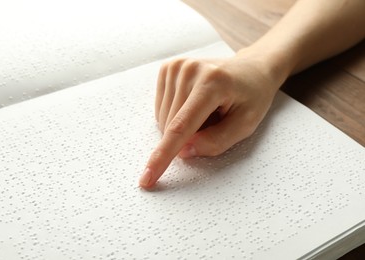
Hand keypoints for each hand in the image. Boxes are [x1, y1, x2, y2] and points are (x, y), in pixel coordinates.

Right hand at [139, 54, 283, 188]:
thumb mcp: (246, 124)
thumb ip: (216, 141)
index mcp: (212, 83)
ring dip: (182, 126)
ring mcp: (176, 67)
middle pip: (170, 127)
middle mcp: (189, 70)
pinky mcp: (168, 68)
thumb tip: (183, 152)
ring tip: (207, 109)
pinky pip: (160, 110)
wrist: (250, 70)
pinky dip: (175, 115)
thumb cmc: (252, 97)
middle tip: (215, 119)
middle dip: (188, 137)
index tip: (147, 178)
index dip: (162, 156)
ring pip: (163, 120)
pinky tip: (193, 104)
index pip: (181, 127)